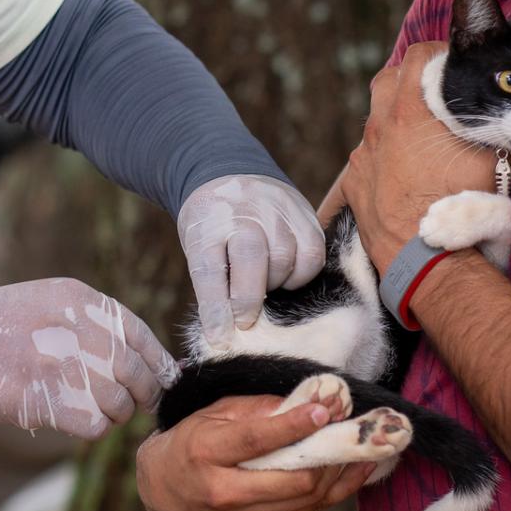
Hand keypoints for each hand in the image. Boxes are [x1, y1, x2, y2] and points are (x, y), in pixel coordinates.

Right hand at [0, 278, 179, 438]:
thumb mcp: (49, 301)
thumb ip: (91, 321)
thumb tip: (135, 355)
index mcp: (82, 301)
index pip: (138, 334)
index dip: (156, 361)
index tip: (162, 378)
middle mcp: (81, 330)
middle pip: (136, 372)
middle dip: (143, 393)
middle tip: (135, 403)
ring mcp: (67, 366)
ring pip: (119, 404)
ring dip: (113, 414)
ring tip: (94, 409)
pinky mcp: (52, 401)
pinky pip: (96, 426)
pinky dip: (92, 428)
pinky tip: (76, 419)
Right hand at [135, 394, 373, 510]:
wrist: (161, 492)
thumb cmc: (187, 443)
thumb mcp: (210, 415)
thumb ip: (256, 409)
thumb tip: (306, 401)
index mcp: (207, 453)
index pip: (258, 439)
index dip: (295, 425)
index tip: (324, 408)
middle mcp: (225, 490)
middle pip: (294, 477)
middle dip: (331, 451)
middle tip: (356, 425)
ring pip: (307, 498)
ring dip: (341, 470)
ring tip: (365, 445)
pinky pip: (307, 510)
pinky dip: (337, 489)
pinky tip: (357, 469)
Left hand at [177, 174, 325, 346]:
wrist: (226, 173)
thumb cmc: (211, 225)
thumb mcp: (198, 248)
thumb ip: (212, 285)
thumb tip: (224, 334)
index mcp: (208, 224)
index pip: (210, 270)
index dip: (216, 309)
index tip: (220, 338)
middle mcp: (243, 213)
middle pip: (252, 260)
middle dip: (249, 299)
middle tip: (245, 319)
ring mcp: (275, 209)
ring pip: (286, 258)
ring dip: (277, 283)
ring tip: (266, 283)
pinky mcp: (303, 212)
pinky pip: (312, 253)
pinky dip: (301, 273)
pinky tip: (287, 273)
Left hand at [343, 43, 496, 268]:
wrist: (427, 259)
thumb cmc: (463, 206)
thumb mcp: (493, 160)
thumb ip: (495, 128)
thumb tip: (510, 116)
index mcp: (410, 111)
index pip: (416, 57)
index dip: (435, 54)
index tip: (448, 63)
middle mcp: (378, 128)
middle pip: (386, 82)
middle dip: (408, 81)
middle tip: (432, 95)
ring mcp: (361, 157)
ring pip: (374, 124)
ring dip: (395, 124)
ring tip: (421, 144)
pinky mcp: (353, 185)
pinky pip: (365, 160)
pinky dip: (382, 160)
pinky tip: (402, 177)